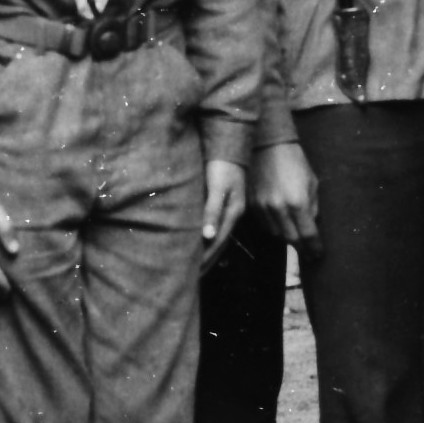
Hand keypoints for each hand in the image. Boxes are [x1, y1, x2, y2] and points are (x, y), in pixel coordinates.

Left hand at [197, 160, 246, 274]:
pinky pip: (215, 225)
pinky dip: (207, 238)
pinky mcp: (224, 201)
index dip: (205, 259)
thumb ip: (212, 210)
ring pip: (217, 236)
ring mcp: (230, 208)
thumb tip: (208, 236)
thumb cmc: (221, 164)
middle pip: (218, 244)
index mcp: (231, 213)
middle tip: (191, 279)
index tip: (193, 275)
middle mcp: (232, 214)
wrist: (230, 143)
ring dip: (207, 252)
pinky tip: (200, 242)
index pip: (216, 243)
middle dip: (206, 261)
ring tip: (195, 267)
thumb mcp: (217, 187)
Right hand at [253, 142, 318, 254]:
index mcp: (297, 201)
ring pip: (276, 234)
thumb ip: (312, 207)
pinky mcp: (250, 205)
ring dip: (287, 236)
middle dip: (302, 247)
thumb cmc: (294, 162)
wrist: (266, 145)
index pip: (308, 234)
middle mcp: (278, 208)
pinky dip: (273, 226)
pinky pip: (263, 224)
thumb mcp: (311, 183)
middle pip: (291, 239)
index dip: (315, 248)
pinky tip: (280, 221)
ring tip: (294, 233)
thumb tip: (311, 226)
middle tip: (309, 252)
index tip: (318, 255)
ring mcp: (261, 207)